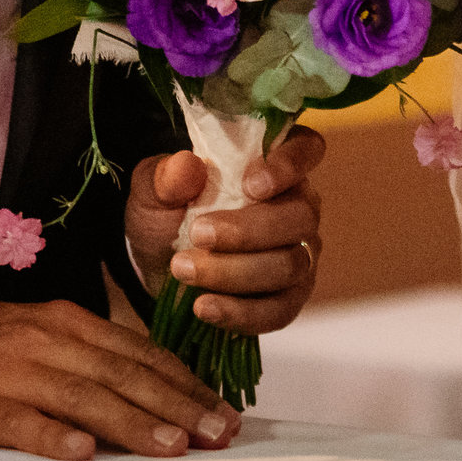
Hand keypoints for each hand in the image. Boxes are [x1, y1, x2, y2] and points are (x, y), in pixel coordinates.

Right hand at [0, 297, 239, 460]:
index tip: (221, 409)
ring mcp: (8, 371)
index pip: (138, 353)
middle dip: (176, 405)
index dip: (184, 382)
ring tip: (171, 446)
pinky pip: (18, 421)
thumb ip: (91, 356)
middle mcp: (44, 341)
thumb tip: (155, 386)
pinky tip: (82, 451)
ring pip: (81, 396)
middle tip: (217, 433)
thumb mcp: (40, 335)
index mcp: (64, 323)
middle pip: (121, 374)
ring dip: (131, 423)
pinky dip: (52, 435)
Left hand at [124, 125, 325, 333]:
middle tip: (198, 234)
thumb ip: (167, 177)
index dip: (290, 163)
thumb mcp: (154, 191)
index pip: (307, 148)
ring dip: (235, 272)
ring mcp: (299, 254)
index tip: (251, 184)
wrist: (158, 266)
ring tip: (185, 271)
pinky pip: (281, 310)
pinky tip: (205, 307)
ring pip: (290, 265)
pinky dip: (242, 312)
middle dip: (248, 230)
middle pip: (301, 216)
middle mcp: (298, 207)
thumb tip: (187, 167)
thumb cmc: (167, 214)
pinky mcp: (289, 298)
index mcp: (274, 165)